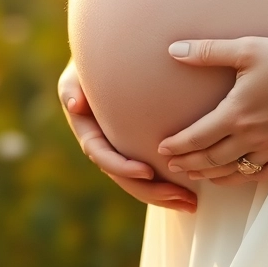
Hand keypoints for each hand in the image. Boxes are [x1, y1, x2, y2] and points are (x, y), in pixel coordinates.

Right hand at [57, 60, 196, 211]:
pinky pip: (154, 171)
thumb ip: (72, 86)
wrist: (106, 63)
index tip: (147, 172)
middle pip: (126, 179)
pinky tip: (194, 186)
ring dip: (165, 195)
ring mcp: (123, 151)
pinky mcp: (139, 149)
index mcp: (89, 133)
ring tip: (192, 203)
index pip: (102, 156)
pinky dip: (171, 181)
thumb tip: (75, 105)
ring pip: (142, 182)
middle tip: (182, 198)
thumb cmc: (91, 65)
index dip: (122, 167)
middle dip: (153, 192)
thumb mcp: (76, 73)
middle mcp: (105, 148)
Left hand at [156, 37, 267, 185]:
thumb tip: (173, 50)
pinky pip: (263, 174)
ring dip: (212, 174)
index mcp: (236, 113)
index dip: (177, 146)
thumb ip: (208, 51)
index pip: (196, 138)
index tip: (162, 149)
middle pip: (211, 158)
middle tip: (173, 166)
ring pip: (235, 171)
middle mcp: (251, 136)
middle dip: (188, 163)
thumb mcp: (247, 48)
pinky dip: (244, 178)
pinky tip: (236, 176)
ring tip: (198, 174)